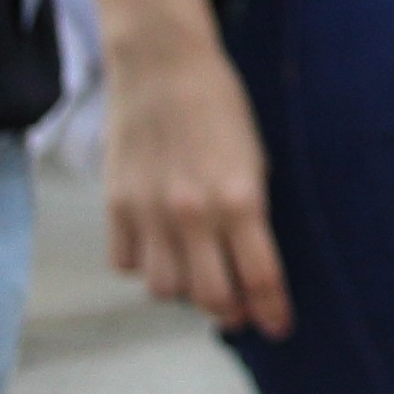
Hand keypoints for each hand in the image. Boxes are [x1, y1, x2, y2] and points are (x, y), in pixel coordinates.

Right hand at [105, 29, 293, 336]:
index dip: (272, 311)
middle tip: (238, 310)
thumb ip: (249, 214)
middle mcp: (194, 213)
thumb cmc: (219, 107)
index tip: (278, 327)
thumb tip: (248, 265)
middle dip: (231, 312)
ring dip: (184, 290)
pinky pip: (127, 264)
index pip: (261, 278)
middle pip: (211, 298)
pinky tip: (158, 247)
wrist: (162, 65)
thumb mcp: (254, 159)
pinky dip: (144, 265)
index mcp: (240, 199)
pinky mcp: (115, 206)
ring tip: (196, 272)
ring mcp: (150, 212)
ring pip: (163, 289)